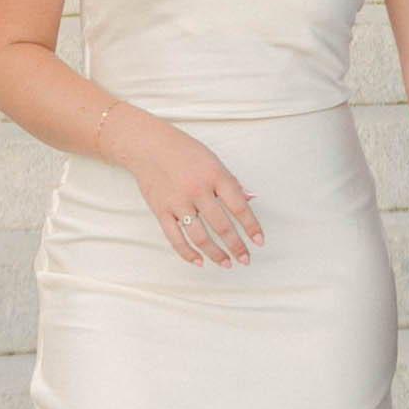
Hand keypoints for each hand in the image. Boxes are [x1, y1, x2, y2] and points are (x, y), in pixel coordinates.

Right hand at [135, 129, 261, 266]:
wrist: (148, 145)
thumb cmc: (184, 151)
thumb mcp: (213, 160)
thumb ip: (230, 182)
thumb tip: (251, 199)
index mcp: (215, 175)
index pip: (239, 206)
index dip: (251, 226)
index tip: (259, 241)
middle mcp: (198, 190)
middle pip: (222, 226)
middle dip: (236, 246)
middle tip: (245, 259)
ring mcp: (178, 202)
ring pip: (200, 237)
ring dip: (216, 254)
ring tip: (227, 263)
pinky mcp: (161, 211)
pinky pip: (175, 239)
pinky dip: (188, 253)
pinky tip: (199, 261)